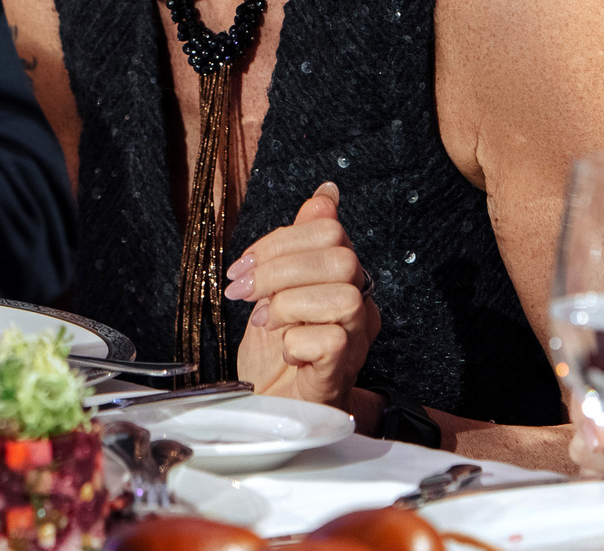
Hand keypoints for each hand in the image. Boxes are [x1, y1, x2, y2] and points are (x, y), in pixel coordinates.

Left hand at [230, 182, 378, 407]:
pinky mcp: (343, 372)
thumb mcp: (276, 286)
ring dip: (288, 304)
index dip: (279, 242)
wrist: (268, 408)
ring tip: (267, 322)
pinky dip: (296, 341)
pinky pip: (332, 338)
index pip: (328, 230)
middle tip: (246, 293)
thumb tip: (326, 194)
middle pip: (340, 258)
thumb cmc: (275, 353)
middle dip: (279, 269)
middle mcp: (360, 306)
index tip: (243, 266)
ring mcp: (356, 340)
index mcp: (344, 277)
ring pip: (342, 295)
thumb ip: (298, 242)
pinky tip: (285, 349)